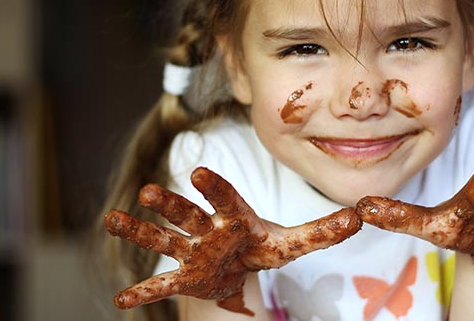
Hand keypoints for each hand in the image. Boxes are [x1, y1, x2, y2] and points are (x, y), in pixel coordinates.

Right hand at [105, 167, 360, 314]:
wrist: (241, 263)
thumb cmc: (263, 244)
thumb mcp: (294, 240)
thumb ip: (323, 229)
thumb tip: (360, 217)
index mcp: (234, 218)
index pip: (224, 198)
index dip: (213, 187)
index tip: (199, 172)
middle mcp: (208, 230)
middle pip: (187, 215)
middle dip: (170, 204)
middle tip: (148, 190)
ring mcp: (192, 253)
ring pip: (164, 240)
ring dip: (141, 231)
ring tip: (113, 219)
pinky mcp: (185, 277)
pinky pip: (161, 285)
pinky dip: (143, 294)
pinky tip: (120, 301)